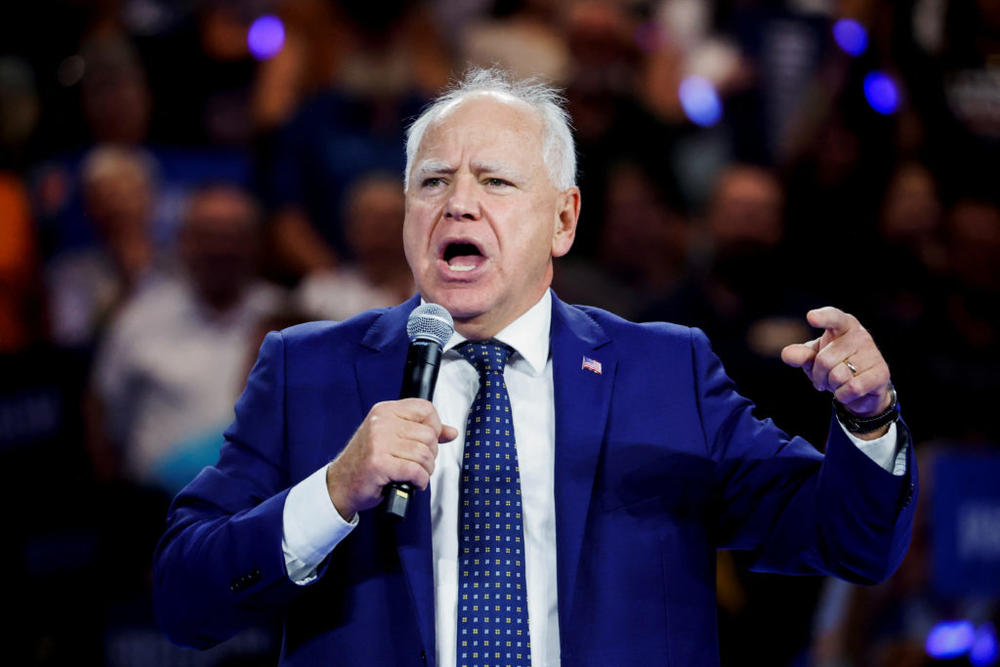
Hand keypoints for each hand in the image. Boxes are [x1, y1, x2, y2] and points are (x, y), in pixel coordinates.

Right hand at [326, 399, 457, 520]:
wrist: (341, 484)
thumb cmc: (367, 461)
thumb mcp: (393, 438)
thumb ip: (422, 432)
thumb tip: (451, 432)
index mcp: (385, 411)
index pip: (425, 408)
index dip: (435, 426)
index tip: (428, 441)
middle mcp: (382, 423)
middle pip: (429, 434)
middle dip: (430, 454)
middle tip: (416, 464)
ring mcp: (379, 443)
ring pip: (424, 454)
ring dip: (425, 470)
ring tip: (413, 474)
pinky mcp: (379, 464)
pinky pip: (416, 471)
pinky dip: (420, 481)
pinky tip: (411, 482)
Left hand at [780, 307, 892, 418]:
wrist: (861, 390)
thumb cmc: (834, 366)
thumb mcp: (813, 360)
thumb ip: (801, 355)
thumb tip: (787, 354)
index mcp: (843, 325)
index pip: (833, 317)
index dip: (822, 318)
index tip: (810, 317)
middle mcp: (860, 335)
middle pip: (824, 360)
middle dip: (819, 376)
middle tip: (825, 378)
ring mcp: (873, 353)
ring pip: (838, 376)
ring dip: (832, 386)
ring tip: (838, 383)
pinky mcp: (881, 373)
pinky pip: (852, 388)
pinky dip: (843, 395)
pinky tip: (847, 392)